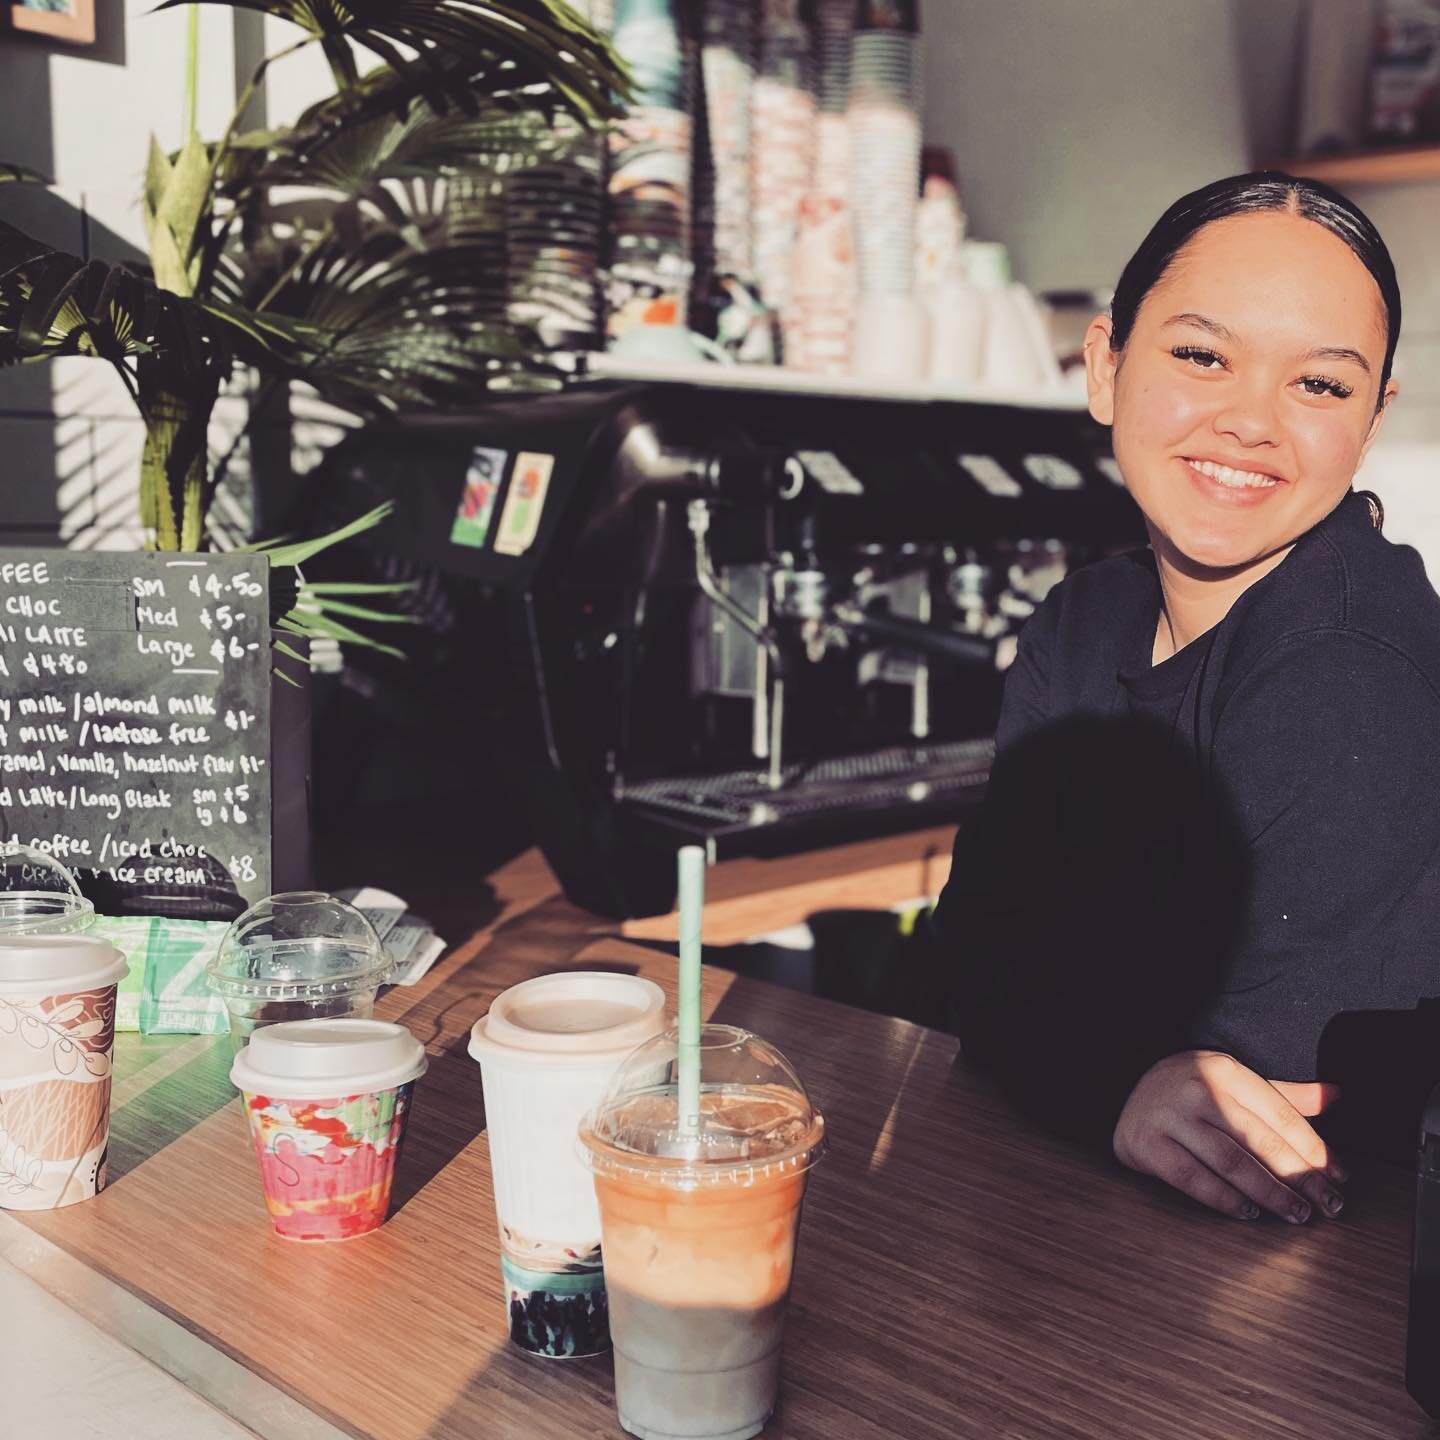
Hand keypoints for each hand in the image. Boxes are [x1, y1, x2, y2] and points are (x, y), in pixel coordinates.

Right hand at [1112, 1050, 1345, 1222]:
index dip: (1314, 1150)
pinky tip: (1249, 1213)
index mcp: (1225, 1071)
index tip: (1339, 1178)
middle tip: (1328, 1206)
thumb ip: (1284, 1094)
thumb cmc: (1191, 1089)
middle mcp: (1197, 1090)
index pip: (1280, 1115)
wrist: (1125, 1088)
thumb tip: (1337, 1096)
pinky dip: (1224, 1199)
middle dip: (1300, 1178)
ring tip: (1296, 1214)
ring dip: (1269, 1193)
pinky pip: (1192, 1179)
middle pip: (1260, 1141)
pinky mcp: (1148, 1145)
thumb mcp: (1233, 1080)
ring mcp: (1170, 1118)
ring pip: (1230, 1162)